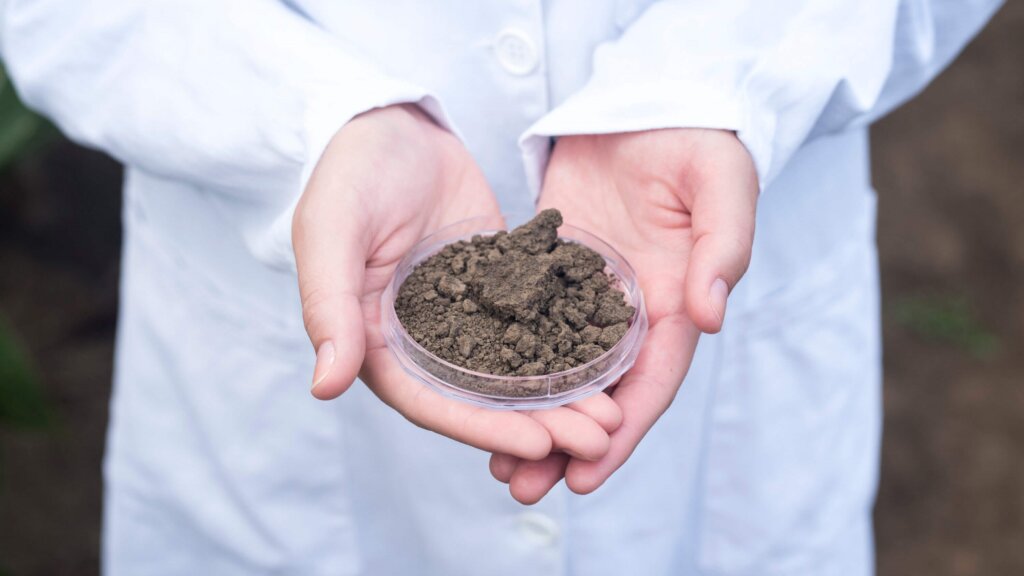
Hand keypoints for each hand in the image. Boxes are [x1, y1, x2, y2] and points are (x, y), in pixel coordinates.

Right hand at [293, 104, 620, 462]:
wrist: (394, 124)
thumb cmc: (349, 174)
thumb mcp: (332, 232)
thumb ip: (329, 306)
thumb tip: (326, 386)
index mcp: (377, 344)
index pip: (431, 402)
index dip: (482, 427)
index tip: (539, 444)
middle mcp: (424, 343)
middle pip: (482, 399)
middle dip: (539, 423)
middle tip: (598, 439)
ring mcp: (466, 316)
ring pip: (515, 370)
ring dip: (561, 396)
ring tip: (612, 413)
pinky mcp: (499, 287)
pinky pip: (535, 322)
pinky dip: (568, 344)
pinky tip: (610, 357)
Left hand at [489, 129, 757, 502]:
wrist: (649, 102)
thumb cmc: (698, 141)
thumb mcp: (721, 185)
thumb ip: (722, 245)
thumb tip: (711, 314)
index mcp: (676, 305)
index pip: (650, 383)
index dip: (621, 434)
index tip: (586, 477)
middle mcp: (629, 313)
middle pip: (598, 393)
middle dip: (564, 443)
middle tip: (522, 486)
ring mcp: (586, 296)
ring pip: (557, 369)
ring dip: (529, 416)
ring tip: (493, 460)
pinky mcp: (549, 270)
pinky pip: (525, 322)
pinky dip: (505, 360)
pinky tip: (472, 388)